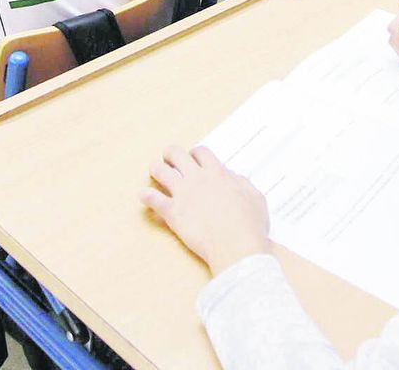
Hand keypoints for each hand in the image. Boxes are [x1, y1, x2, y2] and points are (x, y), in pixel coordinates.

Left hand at [142, 146, 269, 274]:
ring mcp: (183, 194)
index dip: (195, 154)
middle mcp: (197, 179)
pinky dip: (146, 196)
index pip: (201, 152)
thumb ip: (242, 183)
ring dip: (156, 169)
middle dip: (171, 154)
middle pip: (176, 154)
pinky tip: (144, 196)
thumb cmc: (249, 225)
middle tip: (170, 160)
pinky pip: (153, 199)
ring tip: (155, 172)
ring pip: (160, 171)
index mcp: (217, 173)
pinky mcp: (173, 212)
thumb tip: (234, 177)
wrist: (236, 246)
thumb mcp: (255, 197)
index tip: (193, 159)